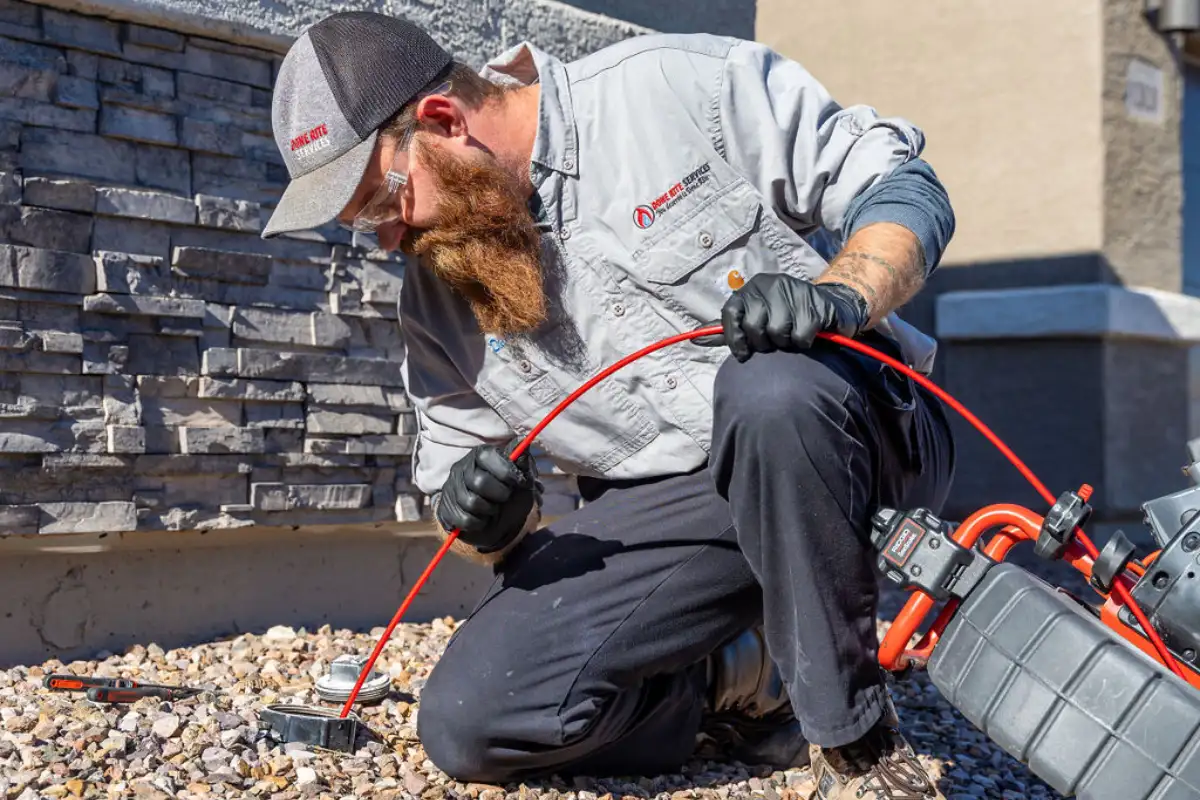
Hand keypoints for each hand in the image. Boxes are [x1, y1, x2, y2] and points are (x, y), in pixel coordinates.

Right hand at [435, 438, 540, 552]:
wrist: (500, 525)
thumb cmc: (511, 498)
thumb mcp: (522, 480)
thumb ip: (522, 463)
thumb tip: (523, 441)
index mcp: (480, 455)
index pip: (486, 456)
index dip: (505, 471)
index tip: (520, 482)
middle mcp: (461, 468)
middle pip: (479, 482)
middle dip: (500, 494)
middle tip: (505, 498)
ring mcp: (451, 488)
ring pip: (471, 502)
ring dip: (490, 511)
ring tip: (493, 509)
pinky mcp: (445, 509)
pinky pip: (464, 519)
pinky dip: (479, 524)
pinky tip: (483, 519)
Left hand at [717, 273, 869, 361]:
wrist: (829, 308)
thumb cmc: (785, 318)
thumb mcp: (754, 320)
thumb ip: (727, 331)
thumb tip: (695, 337)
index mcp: (750, 289)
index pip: (731, 314)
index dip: (735, 339)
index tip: (744, 353)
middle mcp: (769, 285)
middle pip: (755, 326)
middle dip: (765, 343)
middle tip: (775, 341)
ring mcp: (793, 291)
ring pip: (778, 333)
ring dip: (786, 344)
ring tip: (792, 336)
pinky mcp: (815, 304)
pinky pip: (800, 337)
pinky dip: (804, 343)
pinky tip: (808, 335)